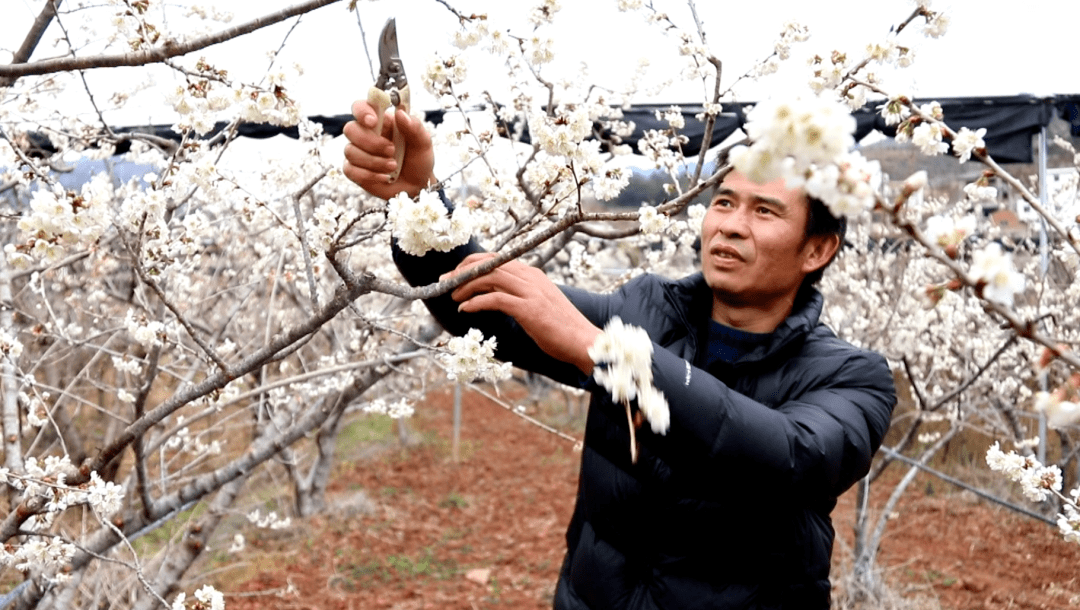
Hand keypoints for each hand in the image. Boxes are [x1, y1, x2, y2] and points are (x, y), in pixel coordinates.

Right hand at [342, 99, 436, 199]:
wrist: (416, 187)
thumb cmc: (418, 161)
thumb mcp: (423, 143)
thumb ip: (414, 127)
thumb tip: (400, 113)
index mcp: (381, 122)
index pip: (360, 107)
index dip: (362, 112)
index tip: (373, 121)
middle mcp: (366, 134)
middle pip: (350, 129)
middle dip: (370, 142)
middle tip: (392, 150)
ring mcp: (358, 153)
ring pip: (350, 151)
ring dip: (374, 161)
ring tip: (393, 167)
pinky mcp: (355, 171)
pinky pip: (350, 170)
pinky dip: (369, 175)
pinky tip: (384, 177)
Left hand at [446, 253, 601, 374]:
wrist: (584, 341)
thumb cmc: (561, 328)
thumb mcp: (539, 305)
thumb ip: (520, 296)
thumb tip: (497, 295)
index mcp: (532, 274)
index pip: (496, 258)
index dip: (472, 264)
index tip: (455, 274)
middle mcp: (530, 277)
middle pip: (489, 263)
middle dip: (462, 270)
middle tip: (445, 281)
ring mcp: (530, 291)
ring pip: (489, 277)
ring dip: (466, 285)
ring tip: (452, 296)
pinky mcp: (529, 308)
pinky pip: (495, 299)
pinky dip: (476, 302)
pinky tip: (464, 309)